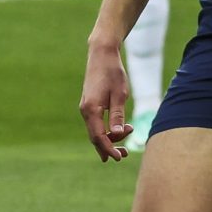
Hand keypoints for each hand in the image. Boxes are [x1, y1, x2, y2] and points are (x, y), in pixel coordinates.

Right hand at [79, 43, 131, 161]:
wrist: (101, 54)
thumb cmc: (113, 73)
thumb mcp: (119, 95)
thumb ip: (117, 116)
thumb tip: (117, 135)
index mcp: (91, 109)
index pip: (99, 137)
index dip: (109, 149)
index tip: (120, 157)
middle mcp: (85, 110)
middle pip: (95, 137)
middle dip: (108, 148)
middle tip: (125, 155)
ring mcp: (86, 107)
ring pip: (95, 130)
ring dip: (108, 139)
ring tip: (126, 140)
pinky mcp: (89, 104)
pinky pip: (95, 123)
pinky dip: (105, 130)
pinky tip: (116, 131)